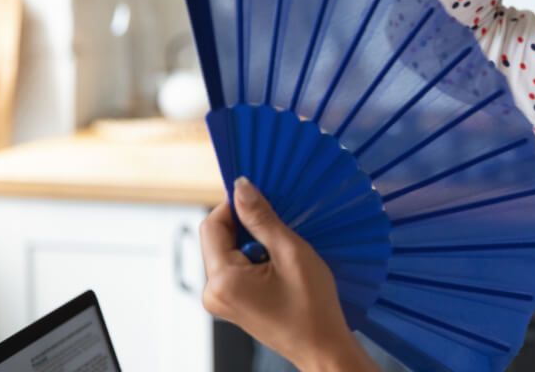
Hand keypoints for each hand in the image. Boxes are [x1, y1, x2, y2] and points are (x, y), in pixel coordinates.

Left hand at [199, 177, 370, 370]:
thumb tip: (242, 188)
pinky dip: (255, 257)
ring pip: (228, 251)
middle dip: (246, 225)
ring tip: (283, 250)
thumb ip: (262, 218)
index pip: (212, 225)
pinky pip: (235, 267)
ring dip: (253, 241)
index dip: (234, 205)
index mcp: (222, 281)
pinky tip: (280, 264)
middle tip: (279, 225)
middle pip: (218, 238)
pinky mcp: (233, 303)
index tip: (260, 197)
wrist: (322, 346)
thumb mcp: (291, 253)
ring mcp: (222, 300)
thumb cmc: (312, 308)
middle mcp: (214, 292)